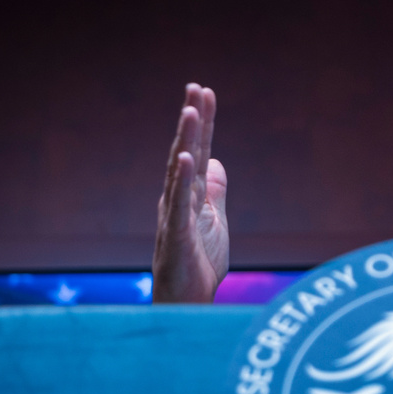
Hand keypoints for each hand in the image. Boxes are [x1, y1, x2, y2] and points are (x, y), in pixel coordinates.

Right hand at [153, 84, 228, 302]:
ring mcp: (174, 216)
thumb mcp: (215, 222)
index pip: (199, 152)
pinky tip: (185, 157)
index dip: (203, 123)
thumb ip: (215, 192)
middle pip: (186, 153)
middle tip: (196, 88)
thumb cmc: (198, 267)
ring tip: (189, 110)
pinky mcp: (176, 237)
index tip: (205, 92)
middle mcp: (178, 200)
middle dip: (192, 121)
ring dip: (185, 140)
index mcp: (190, 195)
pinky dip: (181, 180)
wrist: (187, 305)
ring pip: (179, 172)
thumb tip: (217, 161)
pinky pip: (178, 205)